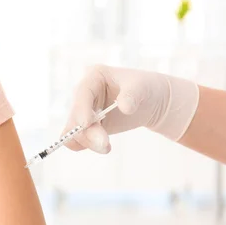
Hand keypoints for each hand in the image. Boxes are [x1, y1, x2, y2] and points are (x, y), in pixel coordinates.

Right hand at [63, 64, 198, 152]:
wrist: (150, 102)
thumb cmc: (145, 88)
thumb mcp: (142, 87)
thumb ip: (132, 95)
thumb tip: (124, 107)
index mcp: (94, 76)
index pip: (82, 92)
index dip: (81, 108)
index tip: (86, 124)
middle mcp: (85, 94)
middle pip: (76, 115)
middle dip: (86, 131)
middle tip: (104, 144)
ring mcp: (85, 111)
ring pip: (75, 130)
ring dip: (88, 141)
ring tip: (107, 147)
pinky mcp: (88, 127)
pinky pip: (79, 139)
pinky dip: (87, 145)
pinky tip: (102, 147)